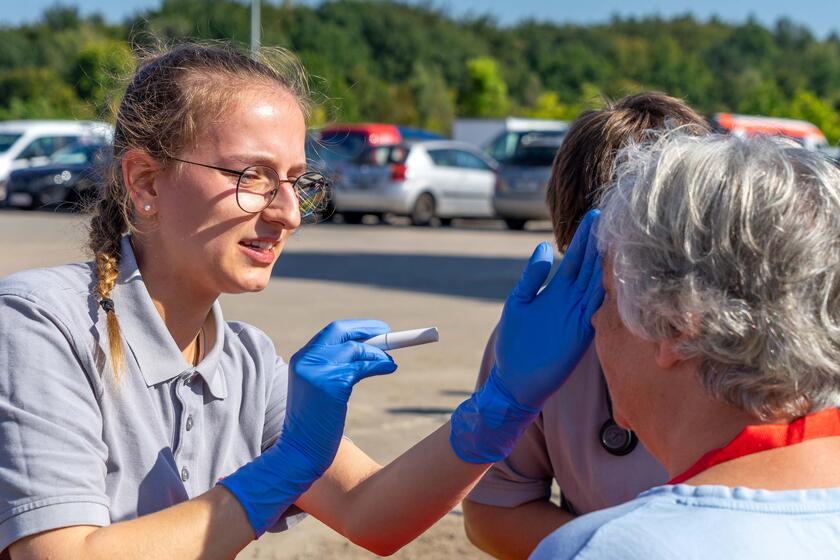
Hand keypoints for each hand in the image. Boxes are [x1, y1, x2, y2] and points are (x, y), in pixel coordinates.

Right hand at [284, 319, 397, 472]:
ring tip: (391, 362)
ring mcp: (318, 371)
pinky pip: (362, 367)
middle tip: (388, 333)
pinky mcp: (332, 385)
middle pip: (341, 331)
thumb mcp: (320, 389)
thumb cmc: (315, 424)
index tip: (375, 330)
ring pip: (356, 349)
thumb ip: (335, 368)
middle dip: (367, 328)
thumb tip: (369, 352)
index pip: (331, 332)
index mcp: (301, 359)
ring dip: (378, 353)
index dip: (355, 328)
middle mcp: (306, 360)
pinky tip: (389, 368)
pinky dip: (380, 365)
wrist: (300, 452)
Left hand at [493, 209, 603, 407]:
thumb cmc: (514, 344)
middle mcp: (573, 301)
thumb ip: (532, 276)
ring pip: (599, 284)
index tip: (595, 214)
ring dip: (609, 263)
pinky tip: (617, 273)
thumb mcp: (519, 301)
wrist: (514, 381)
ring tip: (620, 237)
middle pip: (592, 266)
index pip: (576, 258)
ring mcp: (580, 316)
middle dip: (602, 243)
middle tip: (616, 216)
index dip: (585, 237)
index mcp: (558, 291)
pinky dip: (608, 292)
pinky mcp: (582, 333)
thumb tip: (543, 247)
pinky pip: (599, 309)